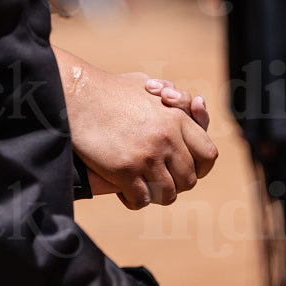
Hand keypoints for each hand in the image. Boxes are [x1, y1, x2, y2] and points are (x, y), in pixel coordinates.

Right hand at [55, 47, 216, 208]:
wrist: (78, 95)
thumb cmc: (109, 89)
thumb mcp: (146, 85)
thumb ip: (167, 96)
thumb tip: (183, 105)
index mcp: (177, 119)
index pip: (208, 154)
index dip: (200, 167)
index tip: (188, 170)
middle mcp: (167, 138)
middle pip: (190, 178)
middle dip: (177, 184)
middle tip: (161, 181)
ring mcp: (147, 156)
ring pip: (168, 193)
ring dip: (157, 195)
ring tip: (143, 188)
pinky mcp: (124, 171)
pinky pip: (141, 199)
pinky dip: (134, 200)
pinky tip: (124, 192)